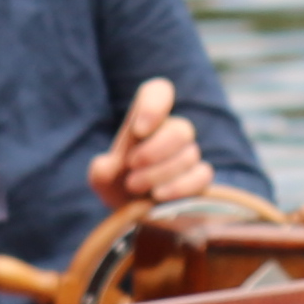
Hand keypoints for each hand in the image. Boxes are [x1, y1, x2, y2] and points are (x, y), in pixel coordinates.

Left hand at [88, 78, 209, 210]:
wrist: (133, 211)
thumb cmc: (118, 185)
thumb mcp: (102, 178)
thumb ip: (101, 170)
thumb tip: (109, 166)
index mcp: (146, 120)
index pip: (159, 92)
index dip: (153, 106)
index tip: (138, 131)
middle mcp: (170, 132)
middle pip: (181, 129)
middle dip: (154, 151)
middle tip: (132, 166)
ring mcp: (188, 154)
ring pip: (189, 155)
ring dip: (159, 174)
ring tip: (135, 187)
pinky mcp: (199, 177)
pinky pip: (201, 175)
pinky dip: (179, 187)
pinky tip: (158, 196)